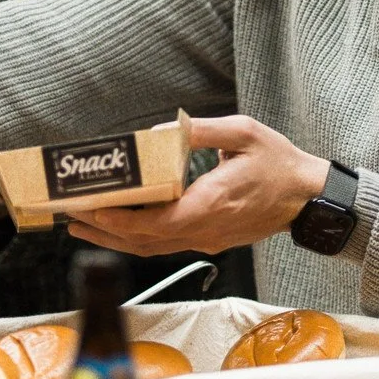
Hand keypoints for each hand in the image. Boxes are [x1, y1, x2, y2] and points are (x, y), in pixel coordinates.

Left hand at [68, 115, 329, 257]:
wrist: (309, 199)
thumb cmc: (280, 166)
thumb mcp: (244, 134)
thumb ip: (202, 130)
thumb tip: (164, 130)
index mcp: (211, 203)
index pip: (156, 223)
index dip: (119, 221)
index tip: (91, 211)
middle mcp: (204, 228)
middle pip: (143, 240)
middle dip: (103, 229)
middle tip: (70, 214)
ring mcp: (206, 238)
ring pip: (150, 248)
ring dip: (114, 239)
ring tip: (81, 226)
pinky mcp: (208, 239)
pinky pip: (164, 245)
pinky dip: (135, 239)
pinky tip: (117, 229)